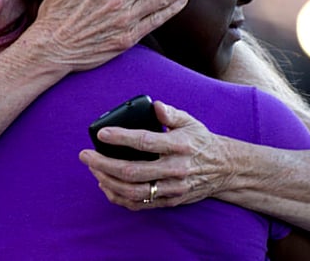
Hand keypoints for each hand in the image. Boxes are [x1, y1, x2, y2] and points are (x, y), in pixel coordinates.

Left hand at [79, 101, 235, 209]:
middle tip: (85, 155)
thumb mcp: (190, 121)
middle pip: (132, 171)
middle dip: (104, 163)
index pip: (145, 142)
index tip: (101, 133)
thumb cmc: (200, 141)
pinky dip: (118, 198)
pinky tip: (105, 185)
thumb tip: (155, 106)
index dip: (121, 138)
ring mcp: (172, 189)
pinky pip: (139, 204)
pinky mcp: (169, 201)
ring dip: (107, 181)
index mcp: (178, 146)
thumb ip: (170, 113)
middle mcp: (174, 170)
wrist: (224, 169)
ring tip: (93, 169)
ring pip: (133, 191)